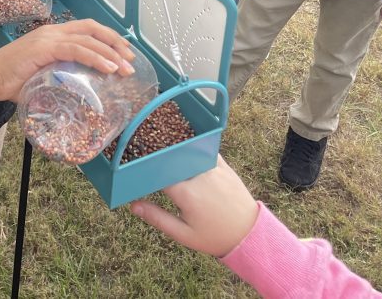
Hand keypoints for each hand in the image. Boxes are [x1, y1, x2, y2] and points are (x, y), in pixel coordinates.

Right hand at [0, 18, 136, 103]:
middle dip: (115, 43)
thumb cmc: (11, 80)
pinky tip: (108, 68)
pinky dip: (95, 58)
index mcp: (54, 35)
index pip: (87, 29)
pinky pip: (76, 49)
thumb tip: (77, 94)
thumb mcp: (42, 75)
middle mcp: (53, 31)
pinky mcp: (44, 48)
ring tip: (125, 68)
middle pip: (93, 29)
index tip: (125, 52)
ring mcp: (49, 38)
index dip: (109, 38)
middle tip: (131, 59)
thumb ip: (58, 78)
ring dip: (111, 54)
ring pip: (88, 39)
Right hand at [130, 155, 258, 257]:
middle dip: (157, 155)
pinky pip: (204, 149)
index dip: (144, 168)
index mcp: (186, 193)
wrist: (249, 234)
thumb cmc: (213, 236)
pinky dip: (192, 146)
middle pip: (171, 158)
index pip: (157, 172)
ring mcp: (213, 168)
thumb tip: (133, 206)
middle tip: (143, 154)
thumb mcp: (183, 234)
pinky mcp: (224, 166)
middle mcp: (198, 176)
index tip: (135, 168)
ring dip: (173, 149)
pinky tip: (183, 145)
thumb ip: (157, 218)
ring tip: (160, 147)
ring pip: (187, 150)